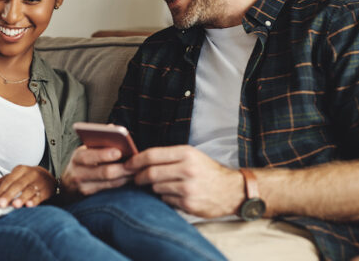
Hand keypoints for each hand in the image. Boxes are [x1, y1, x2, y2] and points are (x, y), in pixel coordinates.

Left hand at [0, 165, 54, 207]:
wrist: (47, 178)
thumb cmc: (27, 178)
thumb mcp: (15, 177)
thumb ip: (2, 182)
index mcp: (20, 170)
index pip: (9, 180)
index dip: (1, 190)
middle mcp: (30, 174)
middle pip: (18, 185)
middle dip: (9, 195)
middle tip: (1, 203)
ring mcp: (39, 182)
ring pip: (29, 190)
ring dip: (21, 198)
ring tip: (15, 205)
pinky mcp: (46, 191)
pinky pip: (39, 196)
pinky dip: (34, 201)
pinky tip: (29, 205)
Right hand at [60, 145, 134, 195]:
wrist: (67, 186)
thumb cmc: (81, 164)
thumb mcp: (84, 151)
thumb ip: (98, 141)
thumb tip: (112, 127)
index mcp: (77, 157)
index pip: (88, 156)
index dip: (104, 154)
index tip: (119, 151)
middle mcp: (78, 173)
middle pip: (104, 172)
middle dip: (122, 167)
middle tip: (136, 163)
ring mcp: (84, 187)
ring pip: (110, 182)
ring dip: (126, 176)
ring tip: (137, 169)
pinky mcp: (91, 197)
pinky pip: (110, 189)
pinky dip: (122, 183)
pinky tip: (131, 178)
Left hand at [126, 145, 243, 217]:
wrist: (232, 191)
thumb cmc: (208, 171)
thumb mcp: (192, 156)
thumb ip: (169, 157)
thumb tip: (140, 160)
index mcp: (186, 154)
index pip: (152, 155)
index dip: (135, 160)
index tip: (127, 165)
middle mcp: (187, 169)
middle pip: (150, 173)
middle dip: (138, 177)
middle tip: (136, 179)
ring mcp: (187, 188)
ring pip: (156, 187)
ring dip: (153, 187)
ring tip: (162, 185)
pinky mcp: (188, 204)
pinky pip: (165, 200)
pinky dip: (165, 198)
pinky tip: (174, 195)